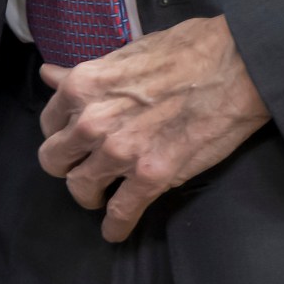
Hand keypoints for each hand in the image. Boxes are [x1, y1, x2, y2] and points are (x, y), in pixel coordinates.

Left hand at [36, 15, 269, 242]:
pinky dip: (115, 227)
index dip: (62, 134)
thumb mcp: (123, 55)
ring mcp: (119, 152)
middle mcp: (91, 122)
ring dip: (89, 196)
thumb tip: (49, 75)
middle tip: (85, 167)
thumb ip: (83, 75)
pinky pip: (121, 212)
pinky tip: (114, 232)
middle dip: (68, 166)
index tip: (75, 140)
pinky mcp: (151, 176)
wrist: (234, 67)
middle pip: (55, 161)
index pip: (49, 124)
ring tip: (101, 197)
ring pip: (81, 189)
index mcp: (82, 87)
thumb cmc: (182, 52)